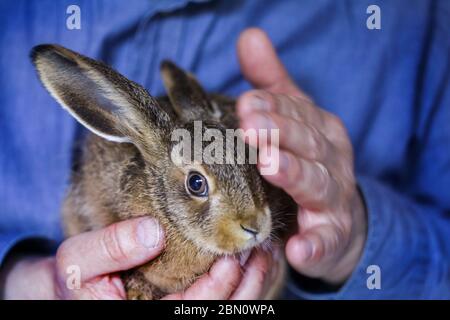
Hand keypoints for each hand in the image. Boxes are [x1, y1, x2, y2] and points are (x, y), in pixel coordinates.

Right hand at [1, 216, 280, 298]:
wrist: (72, 285)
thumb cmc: (73, 276)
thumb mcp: (77, 260)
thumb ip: (109, 248)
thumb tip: (153, 232)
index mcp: (144, 317)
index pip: (192, 311)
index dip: (217, 288)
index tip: (231, 256)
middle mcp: (167, 316)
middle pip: (221, 311)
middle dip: (247, 285)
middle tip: (262, 251)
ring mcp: (178, 308)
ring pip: (228, 306)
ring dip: (251, 282)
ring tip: (265, 252)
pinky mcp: (185, 298)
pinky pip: (222, 296)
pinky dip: (242, 280)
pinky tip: (253, 258)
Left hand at [236, 28, 366, 283]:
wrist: (338, 220)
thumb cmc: (308, 162)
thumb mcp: (294, 120)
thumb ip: (272, 83)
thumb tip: (249, 36)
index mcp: (320, 131)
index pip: (296, 113)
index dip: (272, 107)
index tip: (245, 103)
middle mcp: (330, 161)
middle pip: (306, 143)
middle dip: (279, 132)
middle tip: (250, 125)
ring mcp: (333, 200)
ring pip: (315, 184)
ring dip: (294, 174)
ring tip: (270, 165)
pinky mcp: (331, 236)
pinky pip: (324, 241)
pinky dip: (313, 244)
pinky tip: (297, 247)